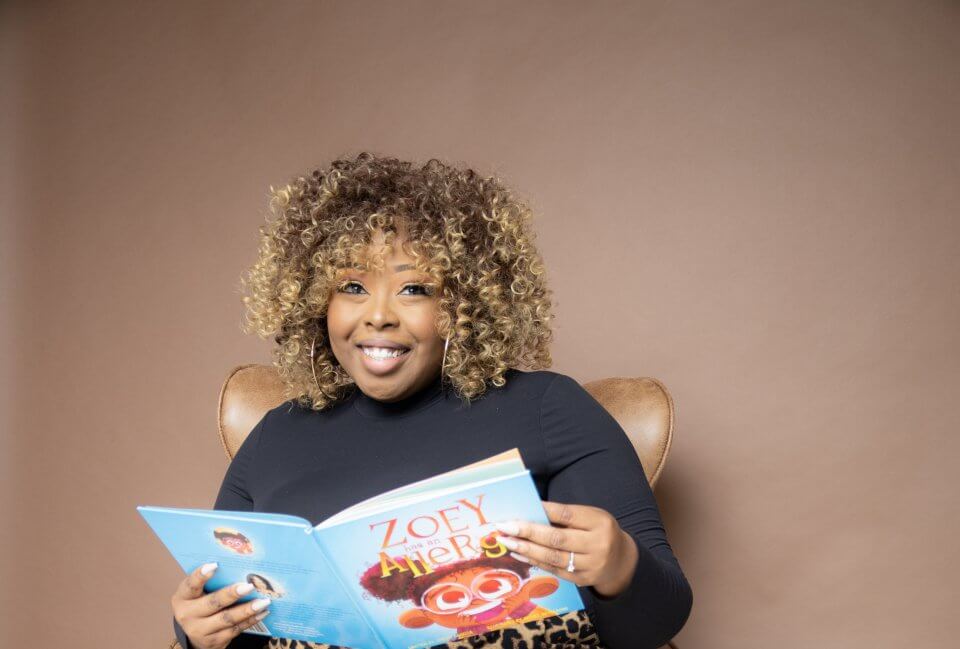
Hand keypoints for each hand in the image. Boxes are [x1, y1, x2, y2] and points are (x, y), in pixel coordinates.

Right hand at [171, 562, 271, 648]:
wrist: (195, 633)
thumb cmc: (199, 603)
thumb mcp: (197, 592)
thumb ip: (210, 581)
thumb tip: (238, 563)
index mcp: (182, 598)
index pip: (190, 585)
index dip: (201, 576)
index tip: (215, 565)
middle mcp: (187, 615)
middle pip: (212, 603)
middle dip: (231, 594)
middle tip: (249, 586)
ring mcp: (200, 631)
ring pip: (226, 619)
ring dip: (247, 610)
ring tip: (263, 601)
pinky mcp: (214, 641)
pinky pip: (235, 630)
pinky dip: (250, 620)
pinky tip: (262, 612)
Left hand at [494, 501, 639, 597]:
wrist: (621, 562)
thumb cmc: (599, 531)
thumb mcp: (591, 517)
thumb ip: (566, 516)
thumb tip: (531, 512)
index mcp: (600, 522)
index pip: (567, 515)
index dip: (543, 511)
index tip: (521, 509)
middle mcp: (598, 545)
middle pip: (557, 539)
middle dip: (527, 532)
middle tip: (505, 527)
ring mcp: (590, 565)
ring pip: (553, 557)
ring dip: (526, 549)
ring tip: (506, 541)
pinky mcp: (581, 580)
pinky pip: (553, 569)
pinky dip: (534, 561)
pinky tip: (519, 554)